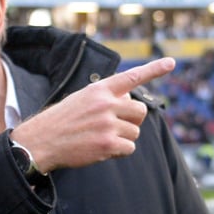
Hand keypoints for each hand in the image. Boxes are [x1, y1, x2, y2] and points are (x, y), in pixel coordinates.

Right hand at [10, 57, 174, 172]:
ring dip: (123, 138)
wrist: (41, 141)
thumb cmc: (61, 121)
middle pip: (140, 111)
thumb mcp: (81, 100)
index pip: (132, 77)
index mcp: (99, 90)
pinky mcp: (108, 143)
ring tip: (100, 138)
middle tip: (115, 125)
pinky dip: (119, 151)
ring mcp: (108, 124)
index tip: (172, 63)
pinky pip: (129, 148)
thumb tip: (130, 103)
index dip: (154, 69)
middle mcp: (106, 104)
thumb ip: (106, 98)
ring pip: (135, 132)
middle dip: (132, 120)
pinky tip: (102, 149)